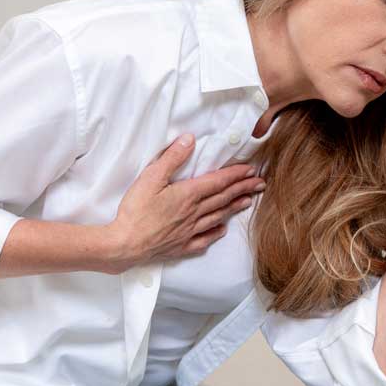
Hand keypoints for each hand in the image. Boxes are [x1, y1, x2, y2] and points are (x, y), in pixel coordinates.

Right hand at [108, 134, 267, 270]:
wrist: (125, 244)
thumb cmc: (135, 210)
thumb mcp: (150, 177)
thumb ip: (171, 158)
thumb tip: (189, 139)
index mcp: (188, 195)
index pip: (218, 182)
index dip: (235, 175)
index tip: (250, 170)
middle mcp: (194, 214)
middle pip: (223, 199)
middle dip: (243, 189)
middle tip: (260, 184)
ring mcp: (189, 232)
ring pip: (217, 217)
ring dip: (234, 208)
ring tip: (248, 201)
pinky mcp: (181, 246)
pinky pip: (204, 239)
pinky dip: (215, 233)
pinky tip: (222, 229)